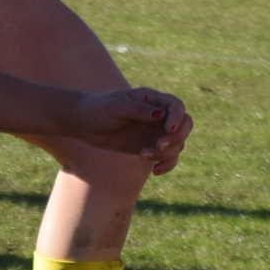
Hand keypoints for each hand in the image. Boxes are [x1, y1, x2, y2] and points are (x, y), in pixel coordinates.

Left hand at [68, 87, 190, 174]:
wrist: (84, 123)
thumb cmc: (99, 108)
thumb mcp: (117, 107)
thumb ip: (139, 110)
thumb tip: (160, 115)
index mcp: (152, 99)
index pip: (176, 106)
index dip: (177, 118)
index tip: (167, 130)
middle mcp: (159, 115)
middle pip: (184, 125)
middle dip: (176, 138)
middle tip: (159, 146)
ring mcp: (155, 131)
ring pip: (178, 144)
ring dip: (166, 153)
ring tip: (144, 154)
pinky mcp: (150, 146)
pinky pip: (168, 157)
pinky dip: (166, 164)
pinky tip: (155, 171)